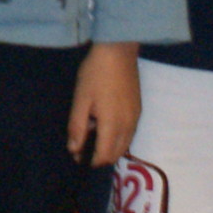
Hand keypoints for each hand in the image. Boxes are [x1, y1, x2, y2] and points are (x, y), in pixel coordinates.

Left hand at [67, 45, 139, 166]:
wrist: (118, 51)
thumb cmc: (95, 74)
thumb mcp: (81, 100)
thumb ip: (77, 127)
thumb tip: (74, 149)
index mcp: (113, 125)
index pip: (105, 155)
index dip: (91, 161)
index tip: (77, 157)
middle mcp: (129, 125)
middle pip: (117, 153)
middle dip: (100, 157)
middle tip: (82, 148)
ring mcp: (136, 117)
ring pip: (125, 144)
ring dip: (110, 147)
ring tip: (92, 134)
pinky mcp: (138, 109)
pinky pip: (129, 132)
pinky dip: (117, 137)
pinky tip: (104, 124)